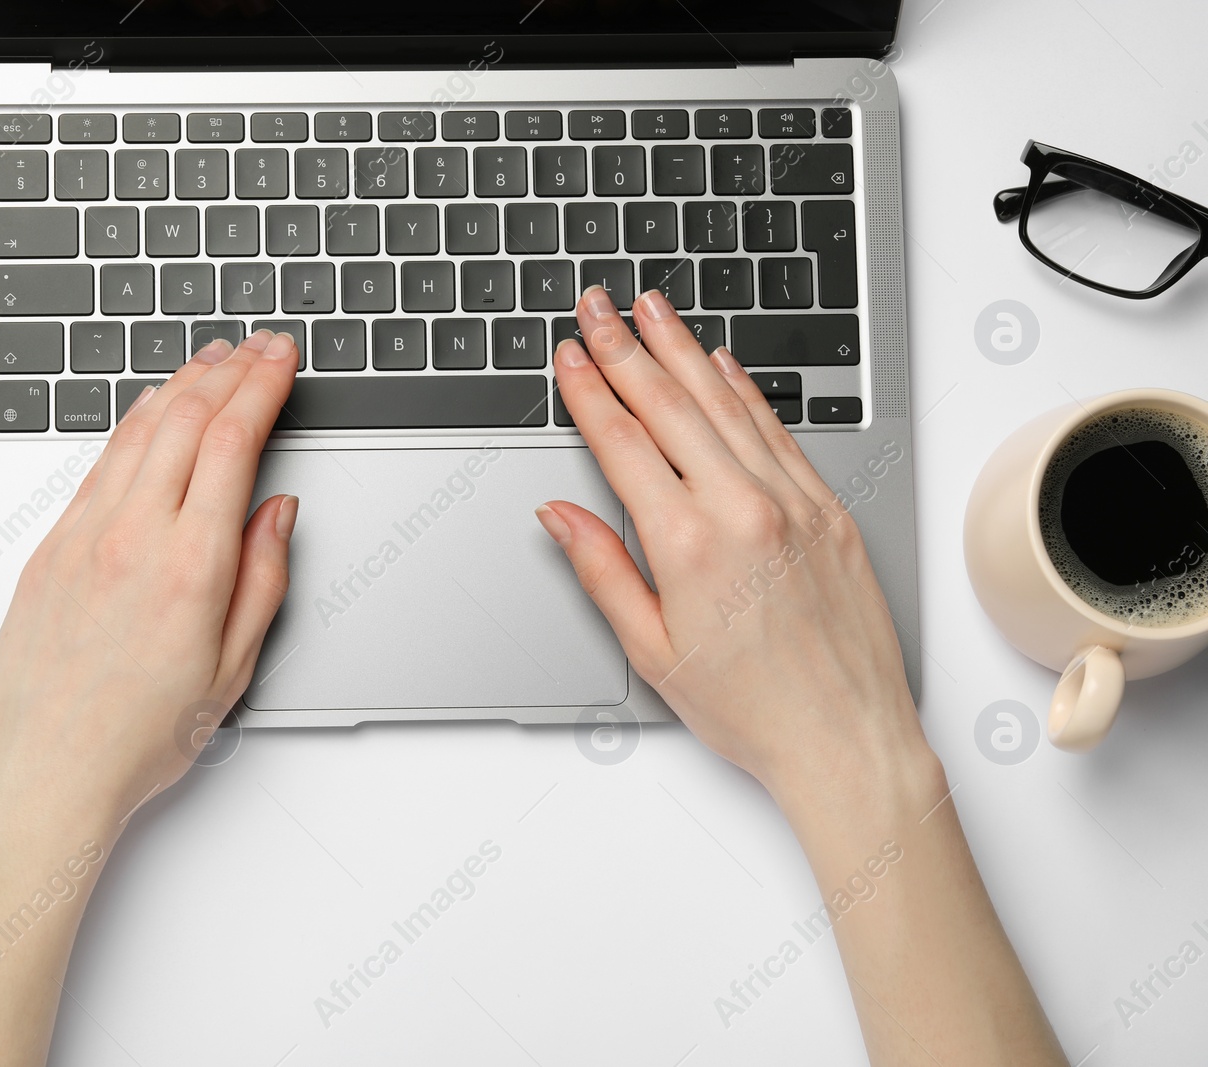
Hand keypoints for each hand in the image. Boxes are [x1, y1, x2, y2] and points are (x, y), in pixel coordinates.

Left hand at [0, 330, 300, 837]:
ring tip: (213, 360)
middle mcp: (131, 536)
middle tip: (260, 345)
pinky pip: (100, 462)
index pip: (233, 441)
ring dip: (181, 384)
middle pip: (186, 418)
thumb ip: (263, 580)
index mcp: (189, 566)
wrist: (44, 776)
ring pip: (138, 430)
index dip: (263, 386)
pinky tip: (152, 412)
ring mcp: (82, 535)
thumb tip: (276, 511)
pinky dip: (135, 422)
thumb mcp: (232, 671)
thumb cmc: (137, 740)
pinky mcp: (50, 547)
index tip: (284, 359)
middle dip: (230, 369)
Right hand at [537, 287, 929, 804]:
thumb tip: (559, 514)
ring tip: (651, 309)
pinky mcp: (830, 509)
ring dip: (682, 349)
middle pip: (670, 405)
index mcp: (688, 542)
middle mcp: (743, 507)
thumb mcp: (650, 649)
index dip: (588, 391)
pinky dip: (745, 390)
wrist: (846, 738)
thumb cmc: (750, 708)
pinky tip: (721, 362)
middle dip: (625, 347)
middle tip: (597, 304)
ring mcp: (793, 501)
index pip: (622, 441)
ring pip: (725, 404)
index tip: (567, 355)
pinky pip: (779, 431)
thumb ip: (601, 568)